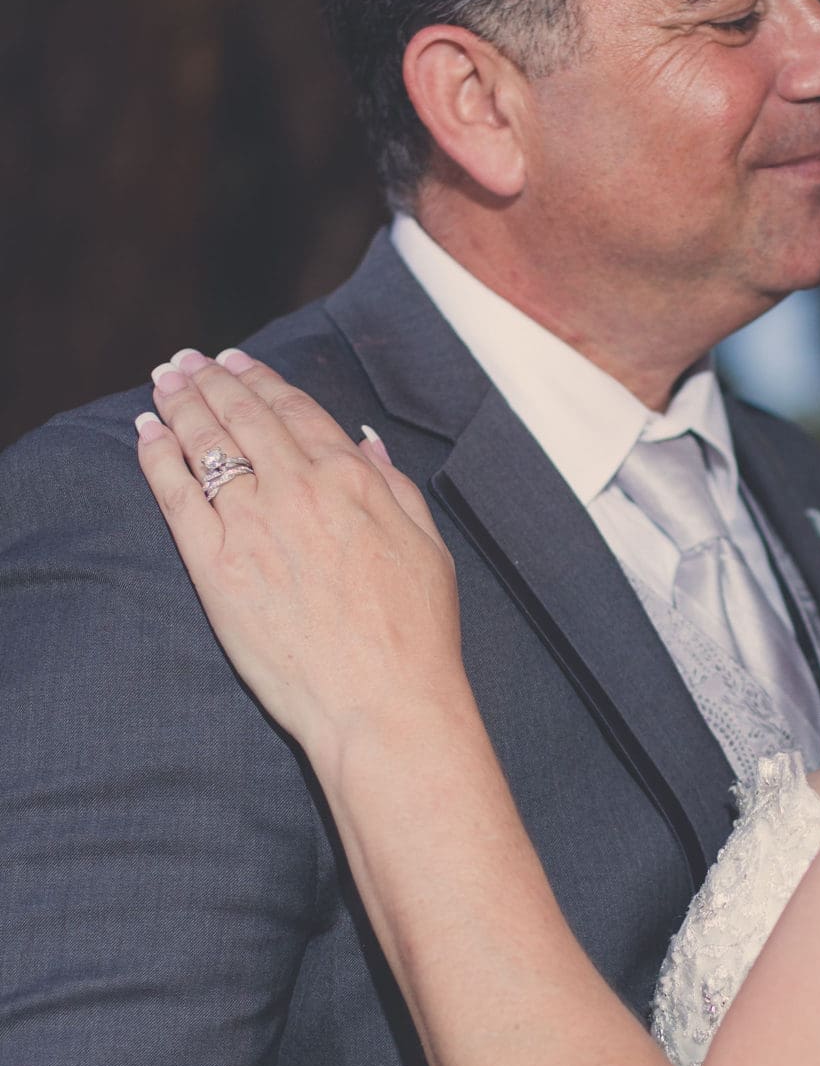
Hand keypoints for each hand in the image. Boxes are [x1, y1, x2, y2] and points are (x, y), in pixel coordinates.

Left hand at [136, 347, 466, 761]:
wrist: (383, 703)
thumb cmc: (417, 634)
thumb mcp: (428, 545)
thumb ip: (392, 485)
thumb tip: (363, 441)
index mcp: (351, 479)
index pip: (294, 409)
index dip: (261, 379)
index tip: (237, 362)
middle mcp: (297, 489)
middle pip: (242, 416)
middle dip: (211, 380)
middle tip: (187, 362)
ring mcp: (251, 525)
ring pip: (205, 444)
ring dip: (180, 405)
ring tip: (164, 383)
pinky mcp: (216, 567)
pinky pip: (175, 496)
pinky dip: (156, 457)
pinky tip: (146, 434)